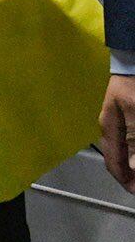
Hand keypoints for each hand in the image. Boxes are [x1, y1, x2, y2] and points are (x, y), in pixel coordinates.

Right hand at [100, 74, 134, 193]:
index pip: (113, 163)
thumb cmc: (134, 84)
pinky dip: (134, 151)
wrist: (134, 59)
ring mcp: (121, 123)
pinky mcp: (130, 118)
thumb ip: (134, 138)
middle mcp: (113, 129)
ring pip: (126, 152)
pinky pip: (131, 140)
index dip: (126, 181)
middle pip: (120, 160)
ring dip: (134, 164)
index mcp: (109, 128)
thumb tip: (134, 167)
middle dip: (131, 174)